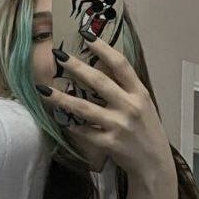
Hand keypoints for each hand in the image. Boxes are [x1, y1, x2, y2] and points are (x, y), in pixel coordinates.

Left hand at [38, 31, 174, 188]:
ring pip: (85, 108)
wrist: (154, 163)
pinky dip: (70, 125)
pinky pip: (84, 132)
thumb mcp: (143, 104)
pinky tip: (57, 118)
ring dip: (62, 98)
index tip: (86, 34)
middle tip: (58, 55)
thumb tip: (100, 66)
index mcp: (139, 93)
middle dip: (76, 67)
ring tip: (44, 89)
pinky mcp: (109, 144)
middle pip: (99, 82)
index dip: (103, 48)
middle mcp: (130, 107)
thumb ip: (125, 88)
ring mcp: (119, 126)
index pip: (120, 64)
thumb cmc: (147, 130)